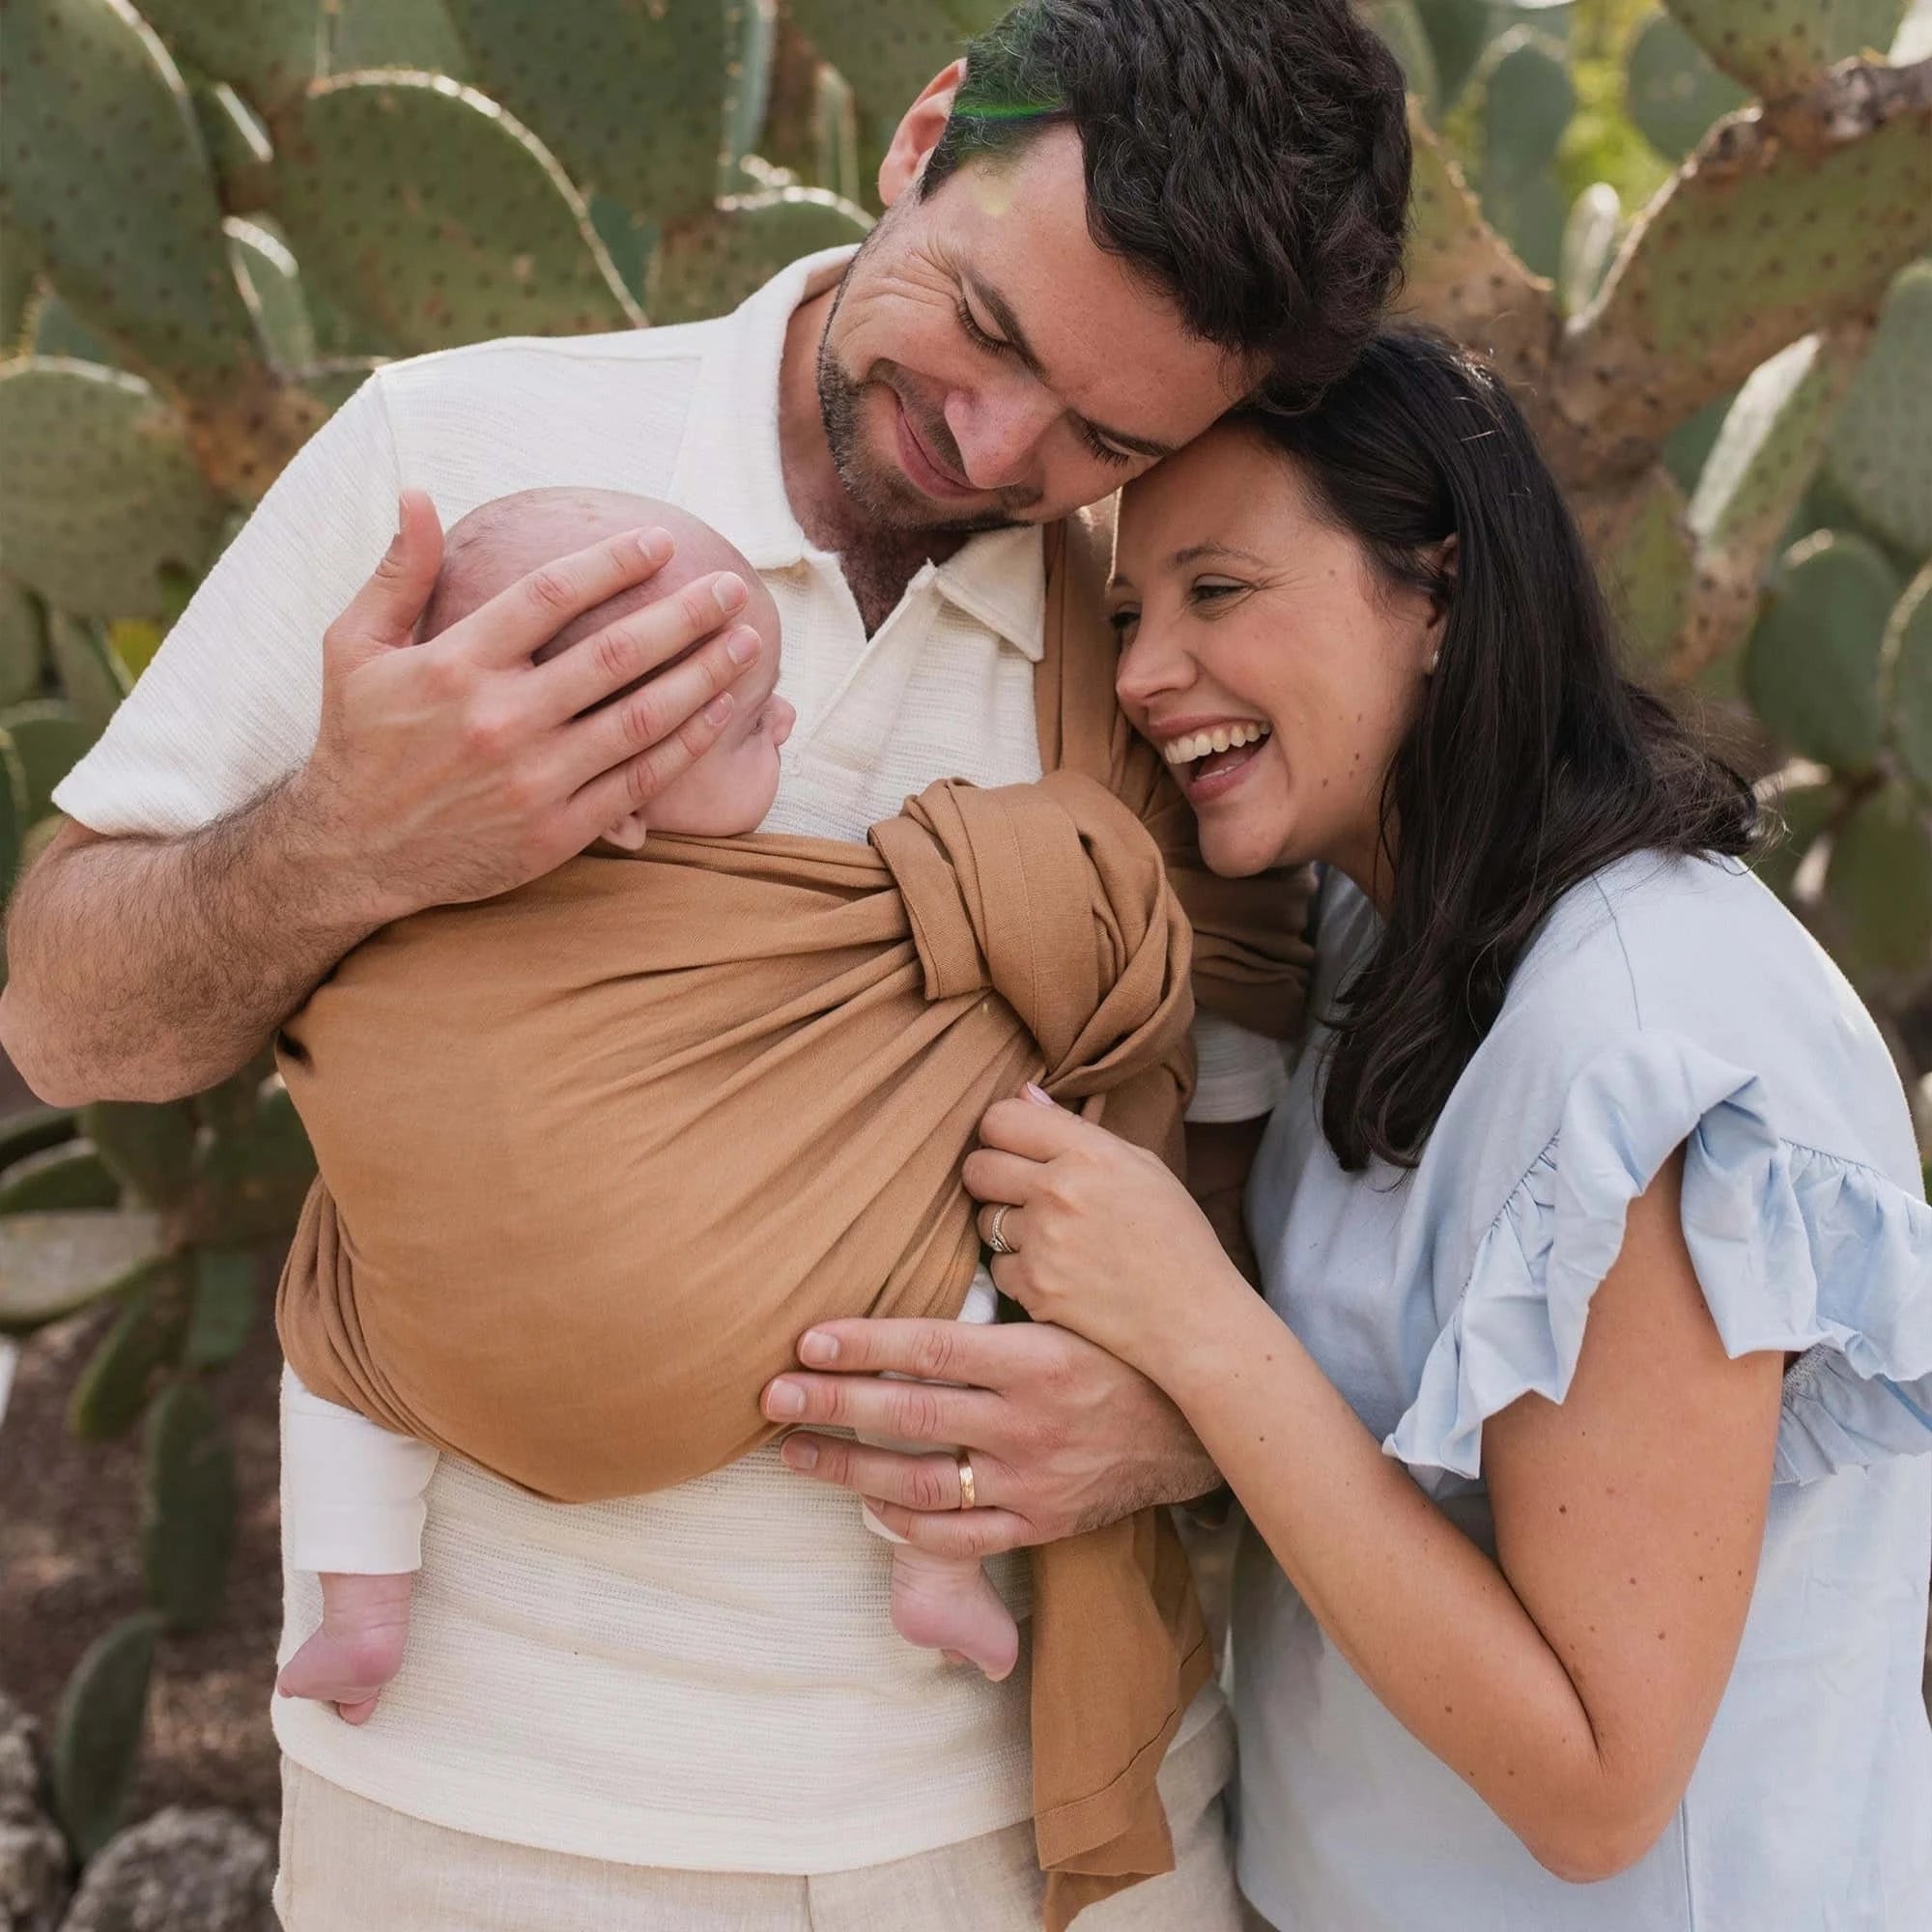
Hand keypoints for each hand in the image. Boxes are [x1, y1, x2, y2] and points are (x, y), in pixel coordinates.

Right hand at [292, 490, 772, 922]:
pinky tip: (722, 711)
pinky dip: (687, 744)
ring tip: (746, 642)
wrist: (352, 854)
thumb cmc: (357, 740)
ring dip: (703, 677)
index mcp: (455, 666)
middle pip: (613, 655)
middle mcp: (499, 721)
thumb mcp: (353, 647)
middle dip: (684, 617)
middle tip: (732, 588)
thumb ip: (398, 573)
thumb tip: (418, 493)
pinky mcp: (556, 831)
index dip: (613, 563)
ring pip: (640, 719)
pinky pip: (638, 781)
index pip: (549, 596)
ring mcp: (533, 781)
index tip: (661, 542)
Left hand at [761, 1318, 1217, 1556]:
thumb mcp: (1072, 1312)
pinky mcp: (1040, 1524)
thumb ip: (1003, 1300)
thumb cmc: (1123, 1353)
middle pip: (911, 1417)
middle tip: (773, 1396)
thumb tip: (934, 1257)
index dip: (864, 1344)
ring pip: (922, 1485)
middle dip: (832, 1405)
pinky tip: (868, 1510)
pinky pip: (961, 1539)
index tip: (807, 1338)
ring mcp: (1031, 1482)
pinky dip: (908, 1529)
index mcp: (1036, 1360)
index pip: (931, 1349)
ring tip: (795, 1453)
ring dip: (849, 1470)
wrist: (1196, 1429)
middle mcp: (1028, 1424)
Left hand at [963, 1090, 1249, 1375]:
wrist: (1192, 1317)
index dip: (1002, 1132)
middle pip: (977, 1167)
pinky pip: (998, 1267)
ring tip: (1051, 1237)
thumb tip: (1024, 1093)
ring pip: (983, 1219)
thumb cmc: (1176, 1237)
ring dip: (1006, 1227)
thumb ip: (1076, 1129)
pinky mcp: (1034, 1287)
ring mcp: (1043, 1241)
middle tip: (1019, 1192)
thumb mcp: (1141, 1166)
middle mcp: (1058, 1190)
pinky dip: (1020, 1271)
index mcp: (1088, 1152)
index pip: (1000, 1118)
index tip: (1015, 1147)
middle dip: (991, 1178)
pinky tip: (1057, 1273)